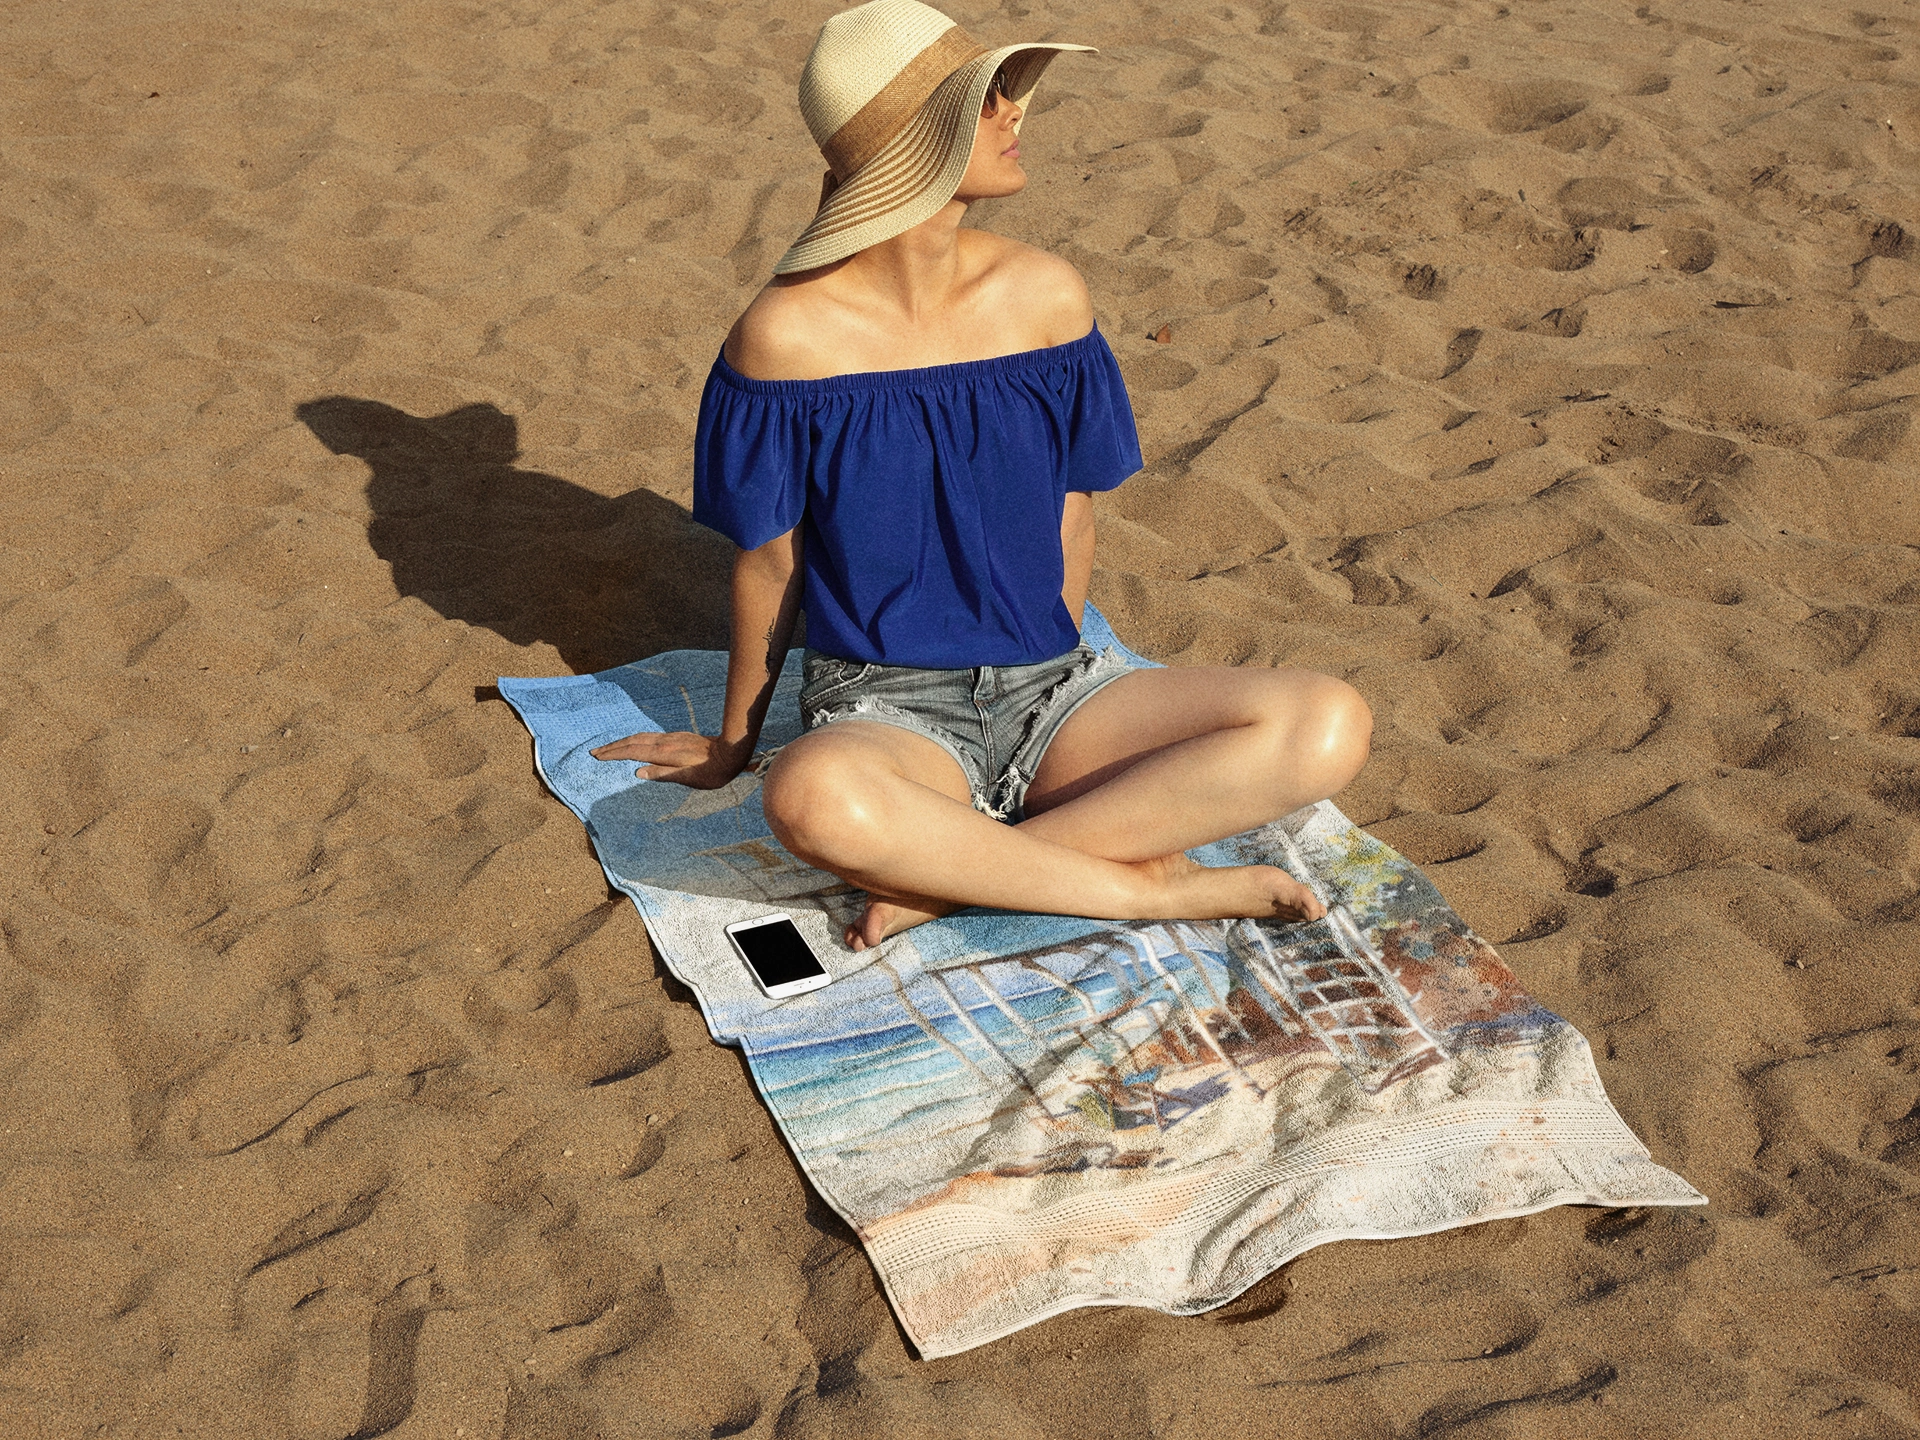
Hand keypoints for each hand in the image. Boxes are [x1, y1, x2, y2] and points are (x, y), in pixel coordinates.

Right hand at [589, 731, 750, 788]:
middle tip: (595, 752)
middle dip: (613, 747)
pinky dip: (635, 740)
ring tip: (610, 747)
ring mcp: (671, 738)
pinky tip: (635, 743)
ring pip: (641, 737)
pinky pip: (649, 737)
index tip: (597, 756)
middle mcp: (665, 742)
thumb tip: (638, 772)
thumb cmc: (712, 771)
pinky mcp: (677, 738)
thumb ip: (662, 774)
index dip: (614, 754)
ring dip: (623, 742)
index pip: (632, 752)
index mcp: (664, 753)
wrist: (732, 752)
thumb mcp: (688, 779)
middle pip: (633, 741)